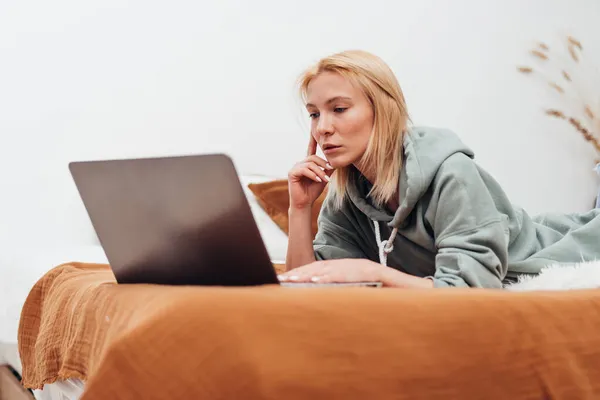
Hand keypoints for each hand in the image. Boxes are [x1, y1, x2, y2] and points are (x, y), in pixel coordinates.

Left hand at [278, 259, 434, 287]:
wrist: (423, 298)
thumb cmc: (393, 301)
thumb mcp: (362, 300)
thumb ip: (345, 299)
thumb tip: (320, 307)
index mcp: (352, 272)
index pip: (323, 271)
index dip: (304, 275)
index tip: (285, 281)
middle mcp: (357, 266)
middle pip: (325, 267)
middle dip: (302, 273)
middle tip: (283, 279)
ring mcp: (367, 267)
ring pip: (335, 269)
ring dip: (313, 274)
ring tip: (294, 280)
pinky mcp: (377, 272)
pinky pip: (352, 274)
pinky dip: (334, 277)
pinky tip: (319, 282)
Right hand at [288, 135, 333, 209]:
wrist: (304, 203)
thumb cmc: (313, 191)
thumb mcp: (323, 178)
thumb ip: (327, 170)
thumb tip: (336, 162)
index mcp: (307, 164)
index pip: (311, 151)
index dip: (312, 141)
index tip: (314, 131)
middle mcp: (300, 164)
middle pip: (313, 158)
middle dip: (323, 164)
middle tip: (330, 171)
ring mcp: (295, 168)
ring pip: (310, 164)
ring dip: (319, 172)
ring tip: (325, 179)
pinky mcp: (292, 173)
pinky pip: (304, 170)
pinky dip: (312, 174)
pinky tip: (317, 179)